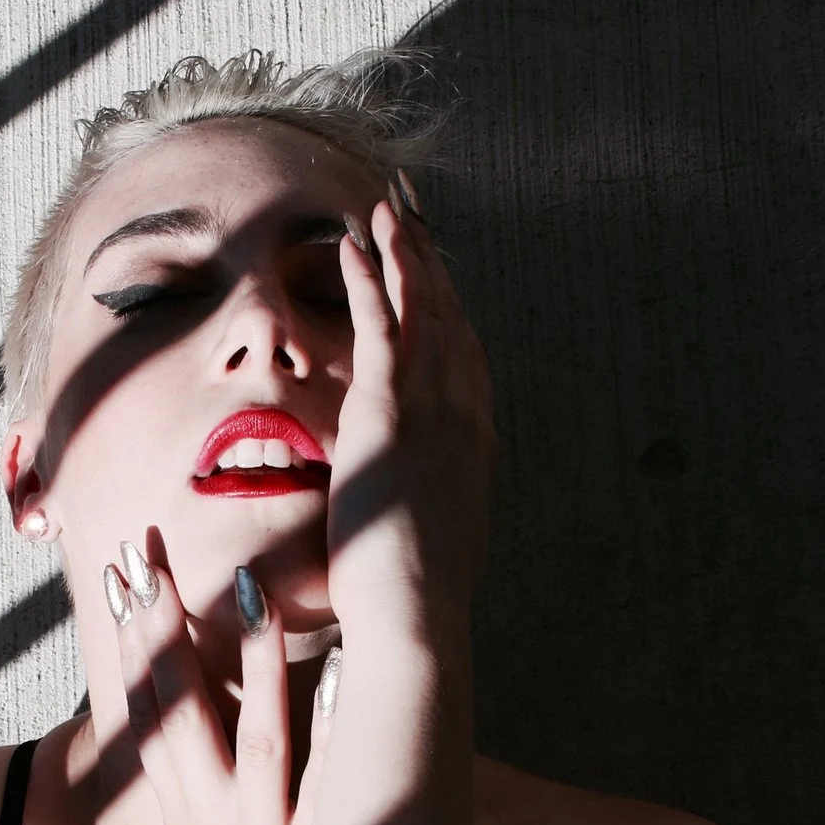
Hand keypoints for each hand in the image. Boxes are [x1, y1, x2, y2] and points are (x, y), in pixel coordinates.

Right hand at [106, 538, 332, 824]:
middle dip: (157, 634)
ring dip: (250, 663)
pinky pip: (334, 786)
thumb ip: (204, 791)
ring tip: (248, 586)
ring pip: (256, 741)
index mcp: (190, 822)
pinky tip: (348, 673)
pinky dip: (338, 730)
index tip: (117, 575)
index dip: (129, 647)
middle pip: (178, 716)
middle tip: (141, 553)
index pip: (147, 720)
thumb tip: (191, 715)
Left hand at [327, 181, 496, 647]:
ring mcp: (433, 410)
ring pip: (421, 309)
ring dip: (402, 252)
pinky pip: (381, 328)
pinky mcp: (391, 414)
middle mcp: (464, 415)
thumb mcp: (430, 537)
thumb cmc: (414, 599)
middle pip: (451, 316)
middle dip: (432, 261)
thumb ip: (423, 503)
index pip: (464, 356)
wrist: (418, 617)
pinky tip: (350, 243)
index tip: (438, 269)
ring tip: (385, 206)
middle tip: (415, 213)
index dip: (451, 305)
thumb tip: (411, 505)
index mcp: (473, 443)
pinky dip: (368, 280)